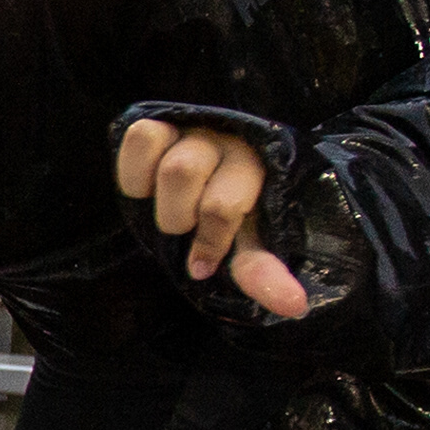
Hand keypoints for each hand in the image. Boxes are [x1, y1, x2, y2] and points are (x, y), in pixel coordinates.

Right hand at [116, 117, 305, 318]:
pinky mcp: (160, 123)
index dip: (207, 240)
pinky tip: (147, 189)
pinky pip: (140, 138)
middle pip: (182, 173)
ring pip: (164, 161)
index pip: (221, 204)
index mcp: (257, 167)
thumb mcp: (247, 247)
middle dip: (178, 218)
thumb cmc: (233, 222)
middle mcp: (227, 140)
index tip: (202, 266)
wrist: (211, 192)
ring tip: (171, 214)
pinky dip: (135, 170)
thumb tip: (294, 305)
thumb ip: (262, 272)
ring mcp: (193, 128)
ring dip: (162, 201)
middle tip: (187, 231)